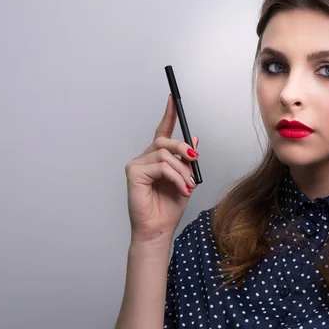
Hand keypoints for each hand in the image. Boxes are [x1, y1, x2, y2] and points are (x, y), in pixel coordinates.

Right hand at [124, 94, 199, 242]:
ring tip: (188, 186)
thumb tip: (193, 140)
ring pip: (165, 155)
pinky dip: (176, 178)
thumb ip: (187, 161)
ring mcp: (137, 165)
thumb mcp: (186, 180)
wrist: (159, 229)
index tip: (173, 99)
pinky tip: (181, 189)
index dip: (168, 114)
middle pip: (165, 140)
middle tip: (195, 162)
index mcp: (157, 158)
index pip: (162, 131)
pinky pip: (161, 167)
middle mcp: (145, 158)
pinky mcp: (133, 173)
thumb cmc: (168, 208)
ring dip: (183, 171)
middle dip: (183, 150)